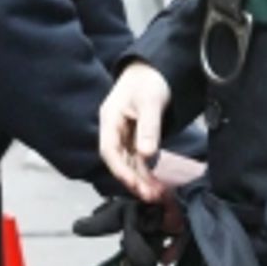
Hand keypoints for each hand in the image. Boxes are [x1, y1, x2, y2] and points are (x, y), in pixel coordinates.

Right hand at [99, 62, 172, 202]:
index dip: (120, 170)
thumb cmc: (149, 80)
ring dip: (141, 179)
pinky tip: (156, 184)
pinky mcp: (135, 138)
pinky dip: (146, 172)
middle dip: (134, 180)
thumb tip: (147, 155)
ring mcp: (124, 135)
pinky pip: (138, 159)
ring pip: (129, 163)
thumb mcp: (151, 102)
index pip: (109, 151)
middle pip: (119, 161)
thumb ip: (149, 129)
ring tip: (157, 195)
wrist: (156, 68)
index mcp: (110, 119)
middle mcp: (114, 130)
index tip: (135, 185)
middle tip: (151, 196)